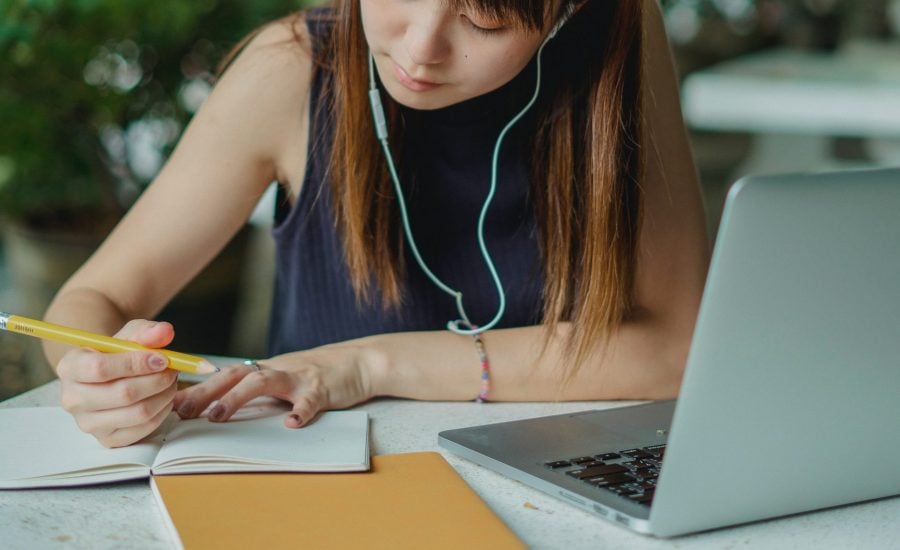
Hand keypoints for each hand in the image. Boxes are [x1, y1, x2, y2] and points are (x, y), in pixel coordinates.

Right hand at [56, 320, 178, 447]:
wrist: (110, 377)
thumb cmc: (118, 354)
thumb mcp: (130, 336)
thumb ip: (146, 332)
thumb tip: (165, 332)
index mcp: (70, 367)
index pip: (100, 368)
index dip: (136, 363)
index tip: (162, 358)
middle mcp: (72, 398)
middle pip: (123, 393)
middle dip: (157, 380)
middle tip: (173, 370)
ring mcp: (88, 423)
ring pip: (138, 413)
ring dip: (164, 395)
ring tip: (171, 382)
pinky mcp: (107, 439)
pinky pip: (144, 428)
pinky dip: (162, 412)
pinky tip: (164, 398)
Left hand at [173, 342, 377, 427]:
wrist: (361, 361)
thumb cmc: (320, 374)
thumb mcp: (287, 378)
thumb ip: (261, 389)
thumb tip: (224, 407)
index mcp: (268, 369)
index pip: (227, 374)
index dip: (200, 388)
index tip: (174, 405)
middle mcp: (279, 369)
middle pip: (236, 374)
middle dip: (207, 392)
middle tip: (183, 412)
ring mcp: (300, 377)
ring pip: (264, 382)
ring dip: (238, 398)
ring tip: (219, 416)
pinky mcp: (323, 388)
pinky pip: (310, 401)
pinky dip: (300, 412)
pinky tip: (292, 424)